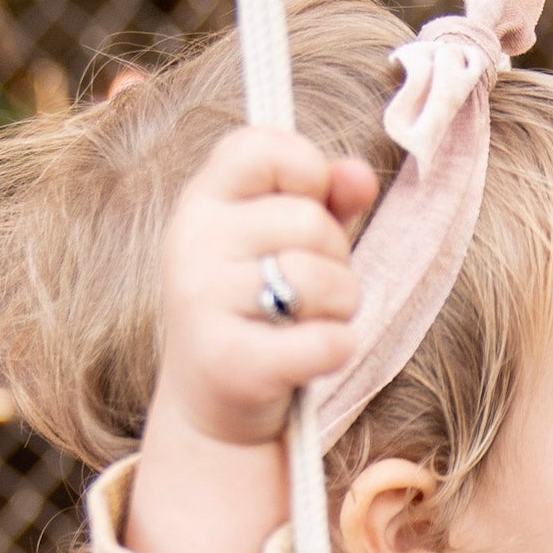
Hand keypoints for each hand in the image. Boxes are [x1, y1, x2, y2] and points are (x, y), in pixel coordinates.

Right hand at [152, 127, 378, 445]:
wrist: (211, 406)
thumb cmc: (256, 310)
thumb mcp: (282, 243)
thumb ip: (324, 200)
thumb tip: (359, 176)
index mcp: (203, 200)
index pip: (262, 146)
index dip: (307, 170)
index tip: (309, 206)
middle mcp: (193, 242)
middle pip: (309, 222)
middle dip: (335, 257)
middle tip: (312, 290)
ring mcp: (204, 302)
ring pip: (319, 280)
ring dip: (341, 305)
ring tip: (313, 321)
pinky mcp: (231, 362)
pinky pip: (324, 341)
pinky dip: (338, 349)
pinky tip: (317, 356)